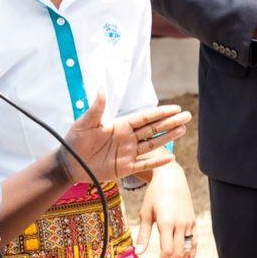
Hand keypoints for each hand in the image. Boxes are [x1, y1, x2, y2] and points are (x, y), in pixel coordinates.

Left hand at [62, 94, 188, 181]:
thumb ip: (96, 108)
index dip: (160, 113)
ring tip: (183, 129)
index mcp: (120, 126)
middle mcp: (127, 138)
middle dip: (170, 122)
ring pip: (152, 144)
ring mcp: (127, 153)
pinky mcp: (124, 168)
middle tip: (187, 116)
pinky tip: (170, 158)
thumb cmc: (75, 141)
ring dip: (167, 137)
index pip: (145, 117)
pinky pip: (144, 165)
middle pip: (153, 129)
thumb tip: (101, 89)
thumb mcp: (85, 123)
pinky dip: (157, 162)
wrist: (68, 163)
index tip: (175, 108)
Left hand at [136, 161, 196, 257]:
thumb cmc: (155, 194)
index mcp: (166, 222)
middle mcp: (180, 224)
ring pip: (187, 250)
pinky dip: (192, 254)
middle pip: (177, 254)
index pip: (167, 251)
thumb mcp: (146, 212)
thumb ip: (143, 233)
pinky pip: (194, 241)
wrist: (171, 177)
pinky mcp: (193, 221)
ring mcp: (188, 223)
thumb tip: (137, 253)